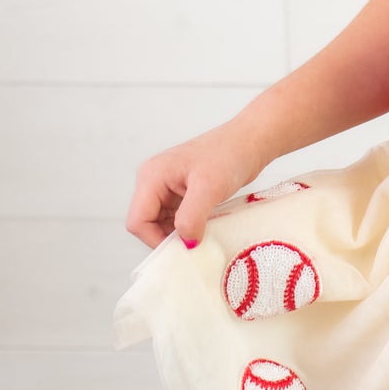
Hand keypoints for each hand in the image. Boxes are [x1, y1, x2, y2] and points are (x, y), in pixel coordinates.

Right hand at [125, 119, 271, 250]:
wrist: (250, 142)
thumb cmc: (230, 155)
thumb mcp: (210, 187)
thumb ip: (191, 217)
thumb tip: (185, 244)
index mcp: (151, 177)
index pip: (138, 221)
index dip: (156, 240)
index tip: (183, 248)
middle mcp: (153, 182)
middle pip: (148, 224)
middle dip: (168, 238)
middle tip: (195, 245)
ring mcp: (167, 187)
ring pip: (162, 224)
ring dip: (180, 234)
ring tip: (203, 234)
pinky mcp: (181, 193)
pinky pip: (176, 219)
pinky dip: (189, 227)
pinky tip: (206, 227)